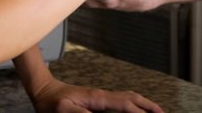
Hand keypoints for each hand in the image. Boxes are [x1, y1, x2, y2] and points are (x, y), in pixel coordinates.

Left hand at [29, 76, 162, 112]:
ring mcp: (102, 97)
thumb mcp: (64, 111)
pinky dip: (134, 105)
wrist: (44, 91)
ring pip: (129, 99)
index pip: (126, 106)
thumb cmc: (52, 103)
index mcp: (98, 99)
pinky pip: (122, 102)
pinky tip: (135, 110)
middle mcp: (103, 96)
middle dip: (149, 106)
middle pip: (133, 99)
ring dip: (144, 105)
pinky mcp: (99, 101)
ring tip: (157, 111)